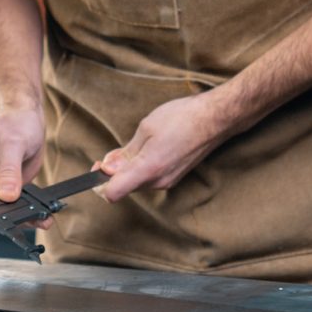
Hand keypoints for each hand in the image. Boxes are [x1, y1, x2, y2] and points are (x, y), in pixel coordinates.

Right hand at [0, 108, 48, 224]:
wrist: (25, 119)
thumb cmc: (17, 123)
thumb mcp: (15, 143)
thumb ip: (9, 170)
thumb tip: (6, 195)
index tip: (14, 213)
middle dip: (8, 211)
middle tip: (32, 215)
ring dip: (18, 213)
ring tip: (39, 213)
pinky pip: (6, 204)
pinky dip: (22, 210)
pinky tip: (38, 214)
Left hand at [95, 92, 224, 202]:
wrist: (215, 119)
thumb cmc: (182, 118)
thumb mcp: (146, 128)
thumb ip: (125, 152)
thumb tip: (107, 167)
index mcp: (148, 169)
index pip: (113, 193)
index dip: (99, 183)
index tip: (96, 168)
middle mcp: (158, 181)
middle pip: (124, 187)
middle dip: (113, 173)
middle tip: (112, 152)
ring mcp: (168, 181)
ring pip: (137, 182)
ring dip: (128, 169)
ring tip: (134, 145)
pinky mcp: (174, 177)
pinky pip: (150, 177)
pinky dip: (142, 167)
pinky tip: (147, 148)